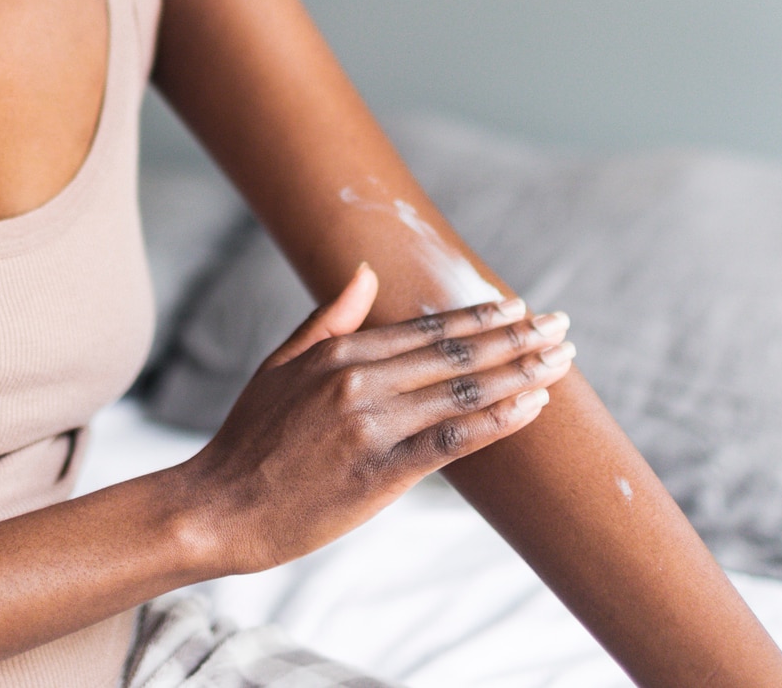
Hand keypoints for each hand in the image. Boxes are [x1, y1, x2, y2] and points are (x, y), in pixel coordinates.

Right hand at [171, 264, 574, 574]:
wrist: (219, 507)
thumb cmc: (249, 439)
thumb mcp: (280, 365)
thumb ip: (328, 319)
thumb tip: (366, 273)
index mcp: (340, 353)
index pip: (428, 328)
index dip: (480, 317)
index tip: (520, 307)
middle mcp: (361, 381)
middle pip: (457, 353)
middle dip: (516, 337)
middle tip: (562, 325)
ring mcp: (373, 427)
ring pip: (464, 391)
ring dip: (520, 372)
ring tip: (561, 360)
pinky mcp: (381, 473)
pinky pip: (453, 442)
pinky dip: (498, 420)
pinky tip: (531, 406)